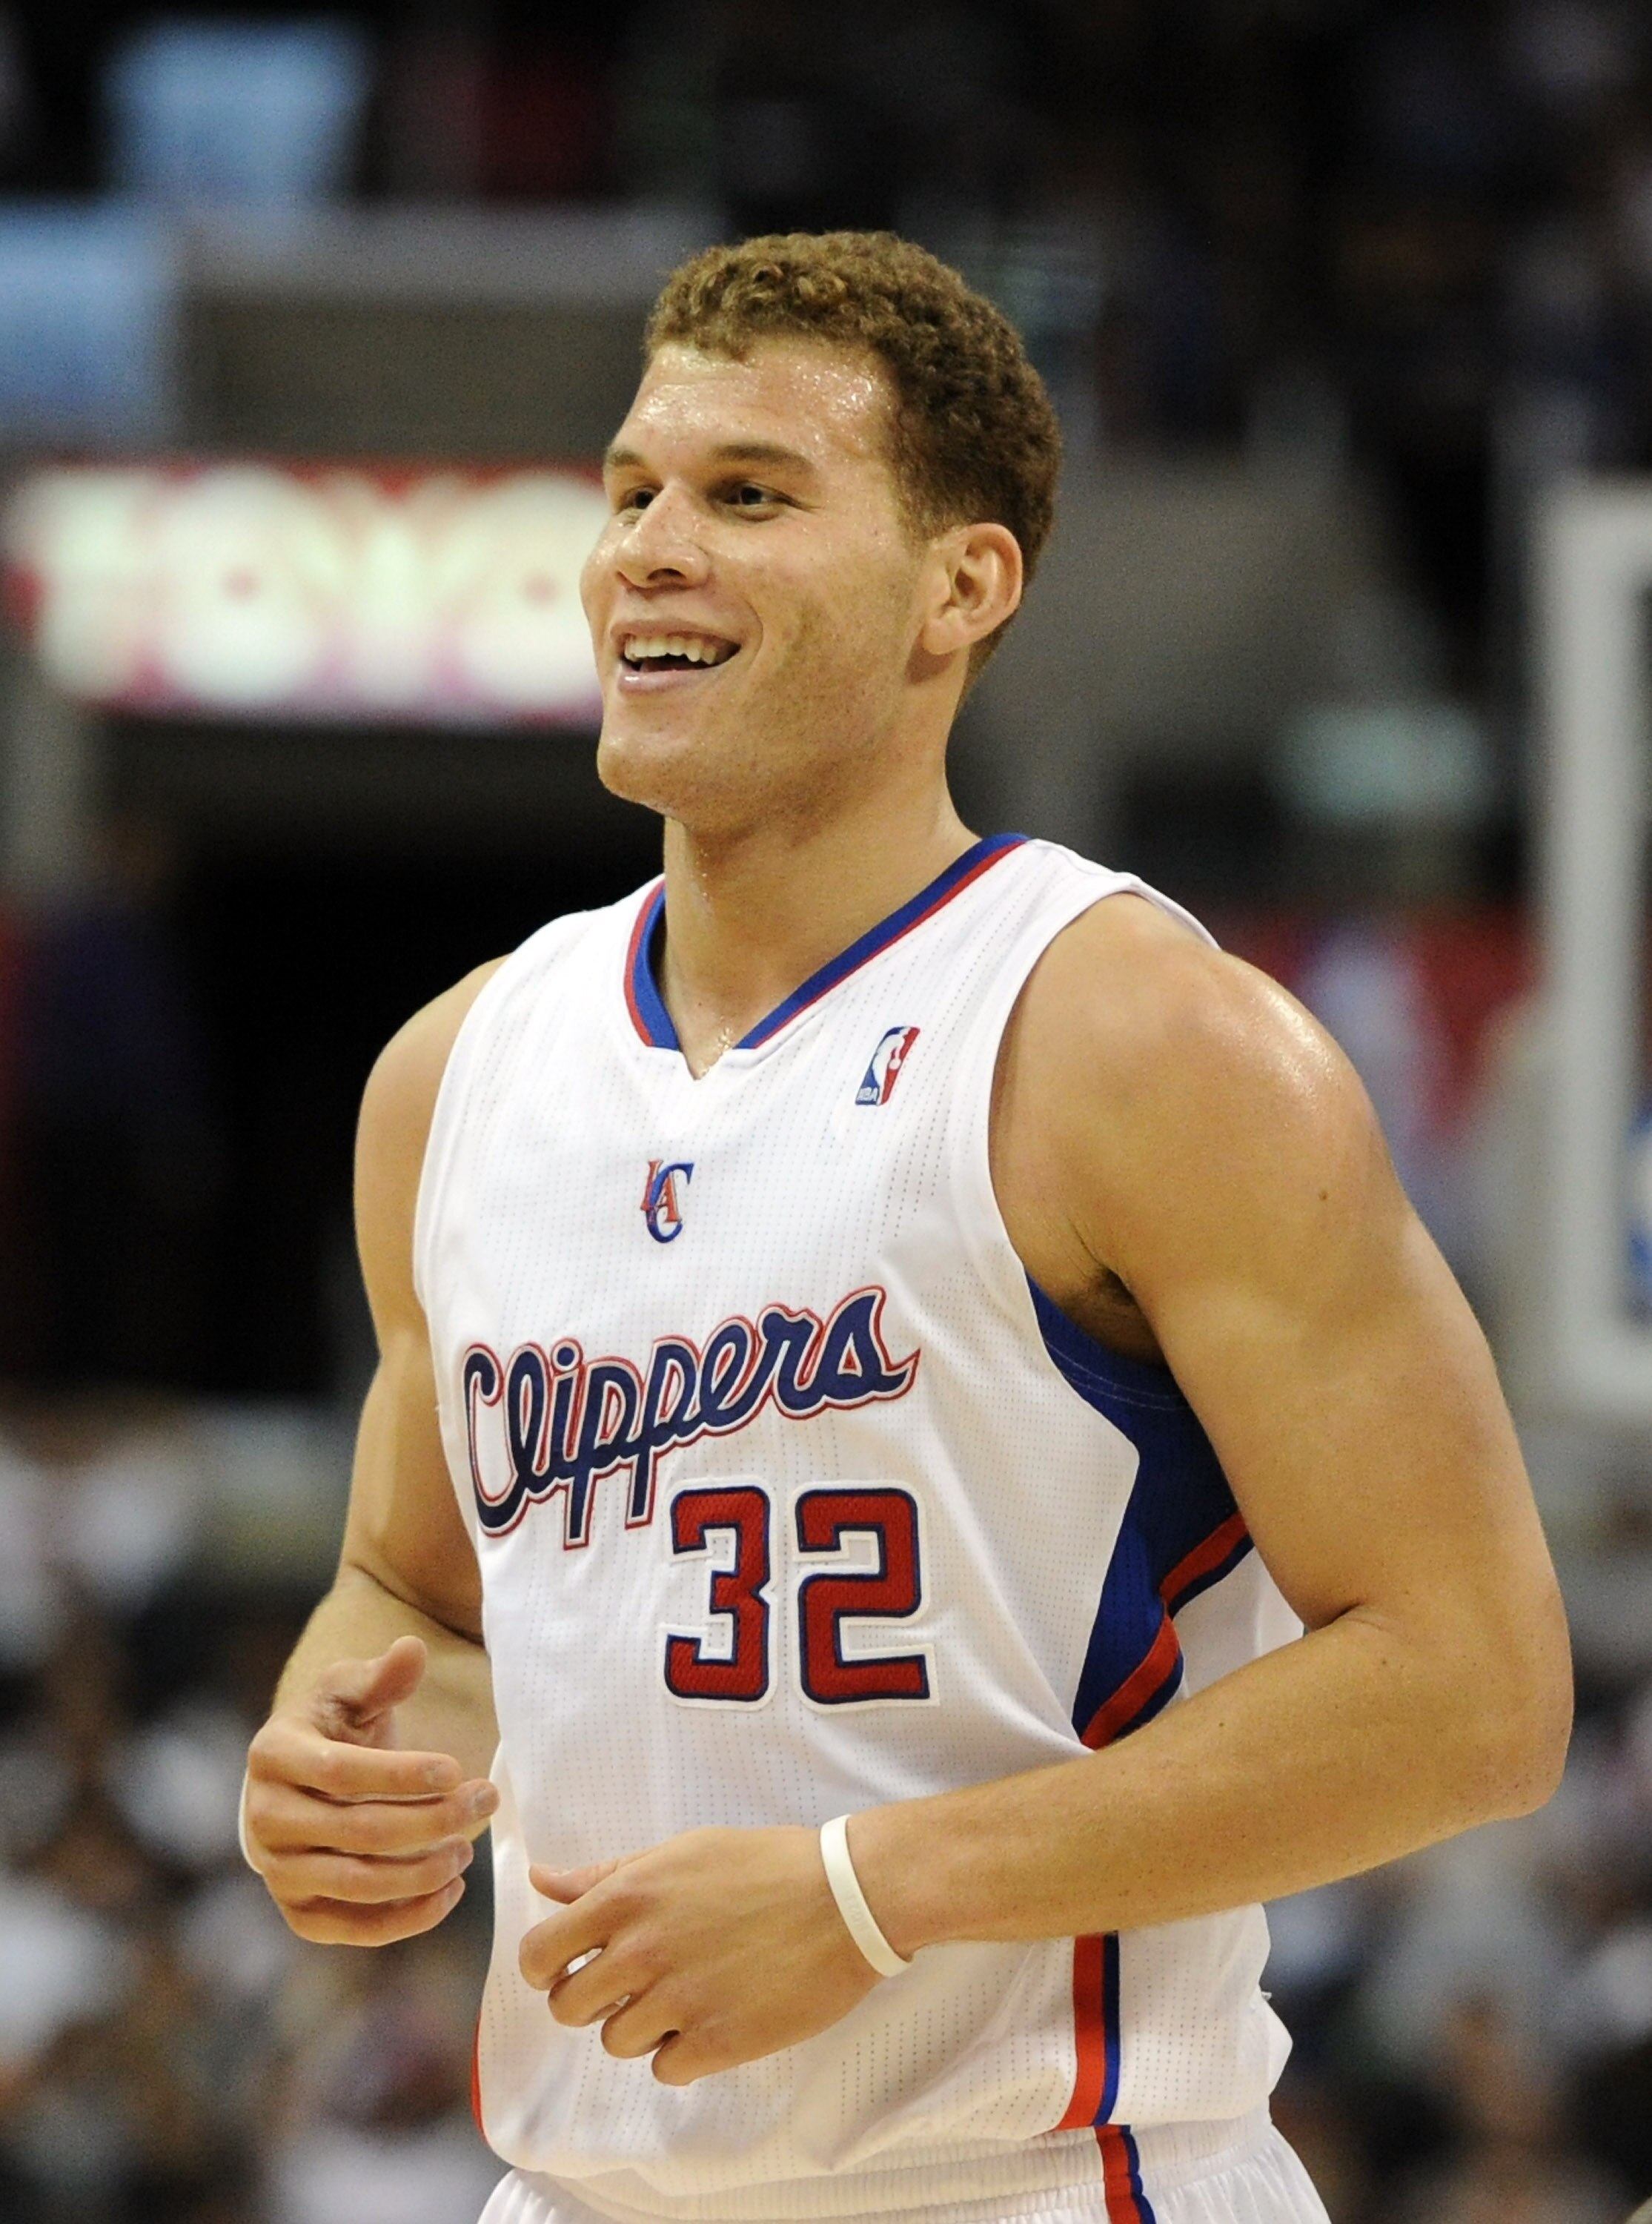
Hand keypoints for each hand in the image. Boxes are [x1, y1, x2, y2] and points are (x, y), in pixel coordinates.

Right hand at [244, 1635, 498, 1945]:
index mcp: (274, 1754)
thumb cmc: (333, 1726)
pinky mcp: (299, 1911)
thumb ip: (382, 1676)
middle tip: (484, 1801)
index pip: (341, 1771)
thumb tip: (411, 1650)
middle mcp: (264, 1818)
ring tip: (468, 1848)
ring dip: (423, 1872)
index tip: (456, 1768)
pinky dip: (406, 1918)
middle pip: (357, 1831)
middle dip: (431, 1819)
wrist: (299, 1782)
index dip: (401, 1773)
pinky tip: (450, 1891)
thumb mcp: (352, 1690)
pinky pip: (353, 1929)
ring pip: (357, 1884)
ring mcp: (278, 1870)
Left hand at [519, 1825, 883, 2083]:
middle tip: (631, 1985)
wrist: (847, 1898)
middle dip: (591, 2000)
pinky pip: (665, 2070)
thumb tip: (541, 1878)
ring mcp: (679, 2001)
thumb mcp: (680, 1852)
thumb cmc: (766, 1865)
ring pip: (615, 2042)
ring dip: (641, 2026)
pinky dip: (682, 2054)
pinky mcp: (717, 2043)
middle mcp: (642, 1951)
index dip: (545, 1968)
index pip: (539, 1954)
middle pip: (568, 2007)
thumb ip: (606, 1874)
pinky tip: (712, 2018)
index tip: (568, 1968)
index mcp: (627, 1897)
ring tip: (684, 1996)